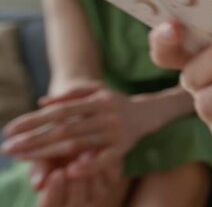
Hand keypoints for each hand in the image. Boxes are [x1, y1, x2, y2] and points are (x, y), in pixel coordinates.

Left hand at [2, 86, 147, 176]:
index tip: (10, 129)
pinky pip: (103, 159)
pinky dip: (87, 166)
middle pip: (64, 129)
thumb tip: (41, 103)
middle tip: (8, 148)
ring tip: (23, 157)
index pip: (60, 111)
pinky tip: (68, 171)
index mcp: (98, 100)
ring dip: (48, 153)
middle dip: (34, 139)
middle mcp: (107, 115)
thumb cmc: (116, 102)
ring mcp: (116, 132)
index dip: (34, 120)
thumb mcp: (97, 91)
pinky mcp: (124, 148)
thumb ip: (71, 95)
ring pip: (77, 144)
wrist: (149, 112)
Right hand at [37, 153, 122, 206]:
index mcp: (52, 200)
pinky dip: (107, 165)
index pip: (51, 204)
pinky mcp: (111, 180)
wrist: (75, 138)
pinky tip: (101, 150)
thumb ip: (41, 168)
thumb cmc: (49, 150)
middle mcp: (75, 201)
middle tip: (75, 166)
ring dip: (93, 174)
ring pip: (97, 192)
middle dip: (76, 184)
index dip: (54, 191)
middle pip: (77, 202)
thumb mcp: (42, 156)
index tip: (57, 174)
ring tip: (88, 154)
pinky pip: (112, 177)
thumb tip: (38, 184)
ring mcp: (95, 193)